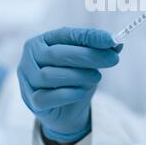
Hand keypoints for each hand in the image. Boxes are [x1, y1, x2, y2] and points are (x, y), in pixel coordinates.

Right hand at [17, 27, 120, 143]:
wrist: (66, 109)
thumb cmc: (75, 78)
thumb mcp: (89, 61)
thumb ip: (101, 50)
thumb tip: (117, 44)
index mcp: (44, 40)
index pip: (67, 35)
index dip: (89, 37)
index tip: (111, 40)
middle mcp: (31, 57)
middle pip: (57, 54)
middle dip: (87, 56)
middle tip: (112, 59)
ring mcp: (27, 79)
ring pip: (49, 75)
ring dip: (78, 75)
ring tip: (97, 76)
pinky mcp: (32, 101)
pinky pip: (47, 97)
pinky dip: (68, 93)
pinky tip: (82, 92)